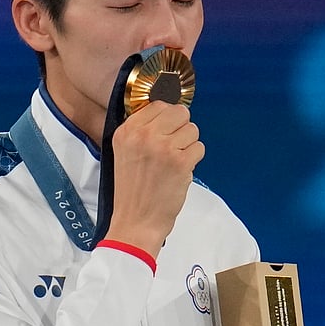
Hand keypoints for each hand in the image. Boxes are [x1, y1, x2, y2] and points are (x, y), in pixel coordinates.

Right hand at [102, 101, 203, 258]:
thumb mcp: (124, 152)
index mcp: (126, 131)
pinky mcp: (180, 162)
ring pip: (193, 130)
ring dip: (188, 145)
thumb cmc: (132, 189)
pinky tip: (179, 171)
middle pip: (180, 112)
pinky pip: (199, 147)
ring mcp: (163, 148)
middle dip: (181, 128)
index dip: (168, 118)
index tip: (165, 132)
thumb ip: (142, 130)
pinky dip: (194, 160)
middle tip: (173, 147)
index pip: (159, 104)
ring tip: (173, 162)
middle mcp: (144, 136)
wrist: (135, 221)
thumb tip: (169, 111)